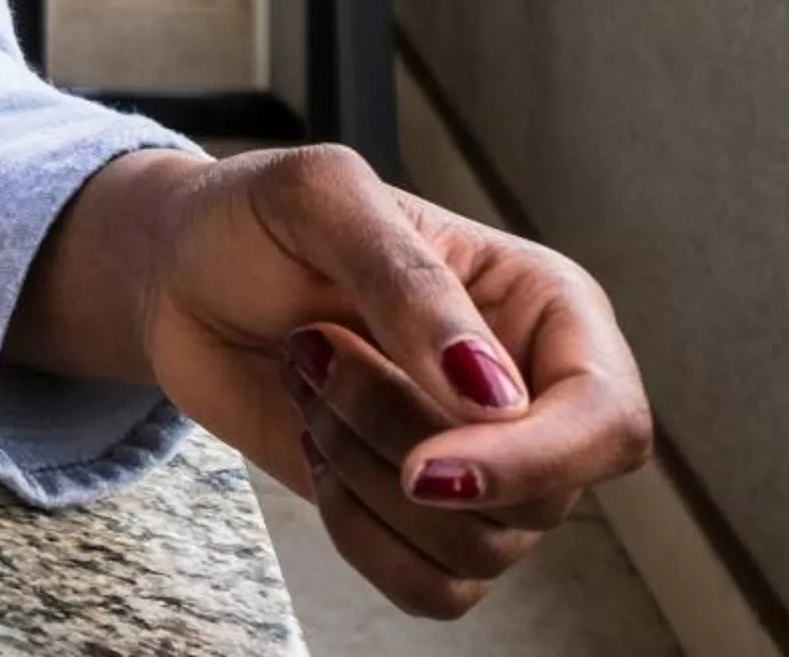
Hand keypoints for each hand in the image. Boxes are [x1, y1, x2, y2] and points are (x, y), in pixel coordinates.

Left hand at [119, 146, 653, 617]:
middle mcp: (533, 397)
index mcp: (547, 309)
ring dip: (361, 474)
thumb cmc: (256, 221)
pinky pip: (431, 589)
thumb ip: (407, 279)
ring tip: (309, 381)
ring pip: (477, 549)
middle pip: (539, 499)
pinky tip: (315, 447)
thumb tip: (491, 396)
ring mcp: (482, 466)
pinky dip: (358, 533)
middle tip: (313, 350)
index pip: (608, 421)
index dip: (532, 460)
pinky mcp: (419, 519)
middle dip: (399, 444)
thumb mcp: (320, 199)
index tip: (421, 465)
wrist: (180, 275)